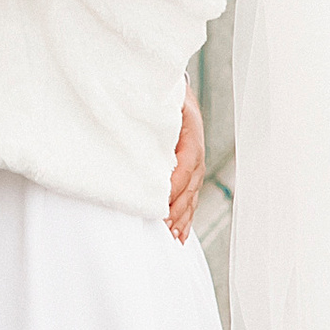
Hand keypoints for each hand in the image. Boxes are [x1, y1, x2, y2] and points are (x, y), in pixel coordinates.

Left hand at [168, 87, 205, 241]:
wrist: (175, 91)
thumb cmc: (162, 94)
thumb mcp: (162, 100)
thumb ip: (154, 114)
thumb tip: (133, 123)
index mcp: (191, 135)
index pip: (185, 165)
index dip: (175, 186)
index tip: (161, 203)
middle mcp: (196, 153)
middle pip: (190, 186)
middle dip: (178, 210)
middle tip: (165, 229)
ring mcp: (196, 165)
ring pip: (192, 196)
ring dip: (183, 218)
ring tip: (173, 238)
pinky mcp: (190, 174)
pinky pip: (190, 199)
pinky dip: (185, 218)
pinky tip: (180, 236)